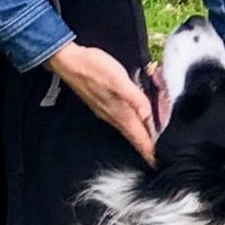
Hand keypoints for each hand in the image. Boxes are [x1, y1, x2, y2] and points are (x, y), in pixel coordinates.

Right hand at [48, 41, 155, 163]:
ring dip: (137, 137)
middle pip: (133, 136)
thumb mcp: (118, 79)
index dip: (149, 150)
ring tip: (148, 142)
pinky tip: (132, 120)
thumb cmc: (92, 67)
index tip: (157, 163)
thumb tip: (148, 114)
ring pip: (126, 129)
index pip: (138, 137)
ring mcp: (105, 110)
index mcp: (120, 111)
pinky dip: (130, 125)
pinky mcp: (101, 103)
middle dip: (145, 147)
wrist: (68, 62)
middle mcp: (112, 115)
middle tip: (156, 155)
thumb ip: (134, 97)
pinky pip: (119, 120)